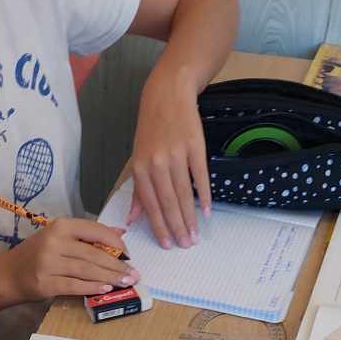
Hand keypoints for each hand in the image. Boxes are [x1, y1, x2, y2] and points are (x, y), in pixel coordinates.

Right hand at [5, 218, 139, 301]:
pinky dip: (92, 288)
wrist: (9, 274)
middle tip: (134, 274)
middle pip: (94, 254)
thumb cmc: (38, 254)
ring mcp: (49, 263)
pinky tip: (106, 288)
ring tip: (125, 282)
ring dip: (110, 277)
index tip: (128, 254)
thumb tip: (119, 234)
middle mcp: (55, 242)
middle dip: (117, 265)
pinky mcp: (46, 283)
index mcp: (61, 226)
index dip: (116, 243)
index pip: (95, 231)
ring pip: (87, 270)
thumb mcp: (59, 238)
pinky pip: (75, 286)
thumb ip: (86, 236)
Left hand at [128, 65, 210, 248]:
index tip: (167, 244)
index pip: (150, 204)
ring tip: (195, 235)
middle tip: (186, 245)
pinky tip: (206, 212)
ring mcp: (176, 154)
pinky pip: (199, 176)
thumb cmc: (151, 129)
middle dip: (177, 227)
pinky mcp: (194, 146)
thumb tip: (134, 219)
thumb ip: (138, 190)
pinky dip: (204, 195)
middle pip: (168, 202)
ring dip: (190, 217)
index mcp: (140, 168)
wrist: (167, 94)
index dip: (159, 226)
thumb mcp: (138, 158)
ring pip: (183, 193)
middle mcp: (156, 162)